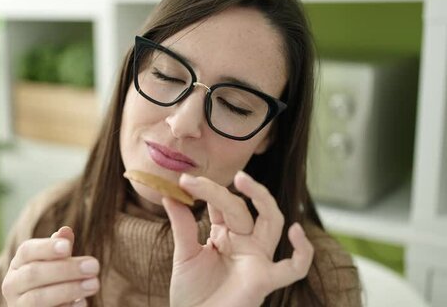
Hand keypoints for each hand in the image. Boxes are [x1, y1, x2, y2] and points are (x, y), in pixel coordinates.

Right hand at [2, 226, 99, 306]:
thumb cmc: (51, 280)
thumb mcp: (55, 262)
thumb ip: (60, 248)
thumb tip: (65, 231)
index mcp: (18, 263)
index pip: (27, 250)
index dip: (47, 248)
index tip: (68, 247)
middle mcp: (12, 284)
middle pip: (34, 273)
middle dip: (66, 269)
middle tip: (94, 266)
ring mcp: (19, 305)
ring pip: (38, 298)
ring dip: (69, 289)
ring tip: (94, 283)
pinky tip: (83, 302)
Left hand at [162, 171, 313, 306]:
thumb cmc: (191, 294)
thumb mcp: (184, 255)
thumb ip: (182, 226)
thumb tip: (169, 195)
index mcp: (225, 234)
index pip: (222, 203)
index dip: (206, 189)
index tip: (184, 180)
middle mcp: (244, 242)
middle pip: (243, 208)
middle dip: (227, 191)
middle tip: (203, 179)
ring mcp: (257, 259)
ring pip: (272, 221)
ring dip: (262, 198)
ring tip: (243, 180)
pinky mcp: (264, 279)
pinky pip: (294, 268)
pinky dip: (303, 251)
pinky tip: (296, 231)